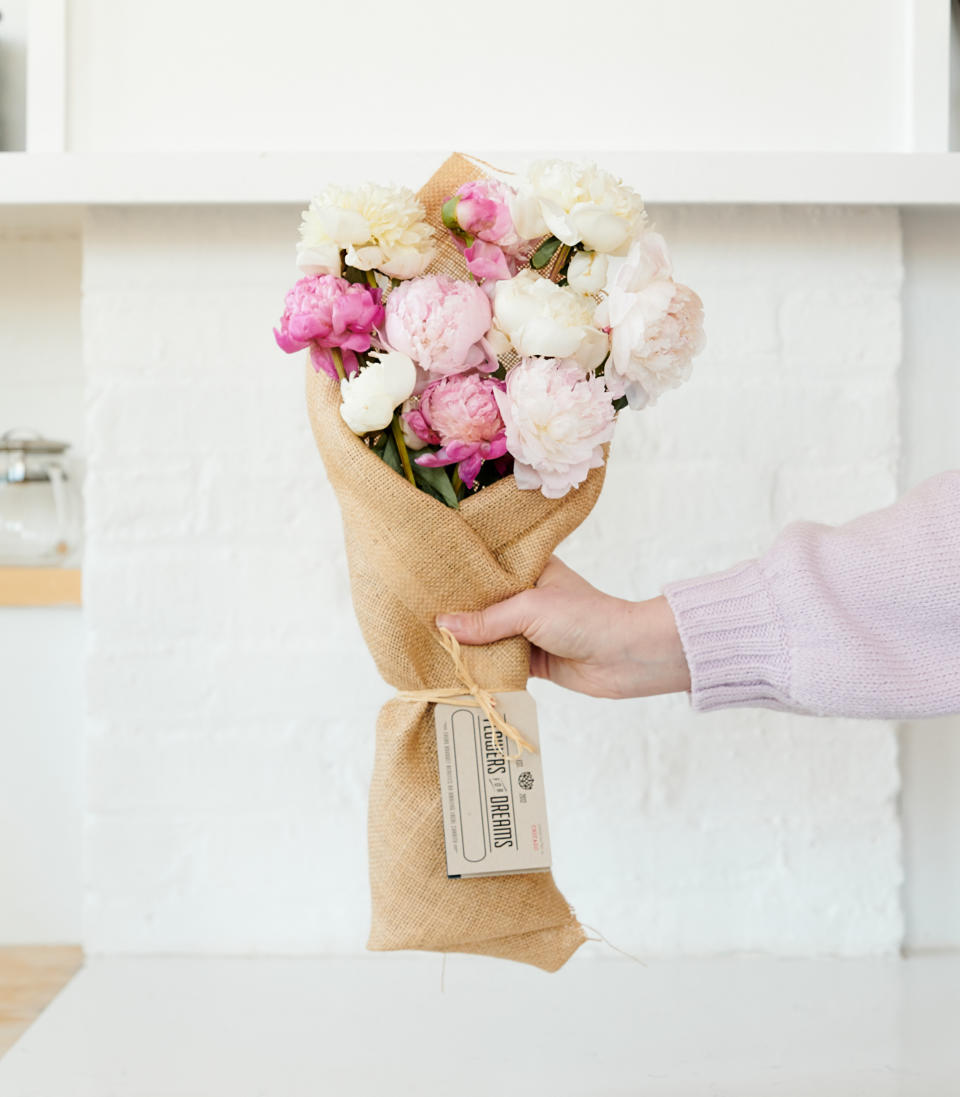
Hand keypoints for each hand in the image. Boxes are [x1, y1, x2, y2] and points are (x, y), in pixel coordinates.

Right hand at [436, 556, 690, 699]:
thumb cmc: (584, 617)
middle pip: (481, 604)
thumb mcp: (530, 608)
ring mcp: (527, 629)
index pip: (485, 567)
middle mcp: (525, 596)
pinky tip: (451, 669)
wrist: (625, 657)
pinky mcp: (531, 659)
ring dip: (465, 644)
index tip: (422, 578)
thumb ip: (487, 619)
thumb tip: (443, 626)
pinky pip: (498, 661)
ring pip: (487, 635)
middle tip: (413, 615)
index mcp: (528, 568)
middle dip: (454, 613)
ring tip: (423, 643)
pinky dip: (480, 667)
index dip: (456, 574)